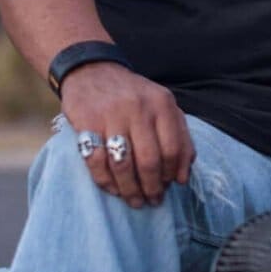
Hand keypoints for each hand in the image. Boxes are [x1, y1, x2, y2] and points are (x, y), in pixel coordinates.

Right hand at [61, 62, 195, 208]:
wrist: (93, 71)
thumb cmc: (134, 96)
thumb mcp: (163, 105)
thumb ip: (179, 136)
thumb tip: (184, 176)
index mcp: (162, 103)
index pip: (173, 148)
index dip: (173, 173)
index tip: (170, 187)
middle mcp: (139, 108)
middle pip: (149, 160)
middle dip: (152, 187)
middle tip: (152, 200)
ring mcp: (112, 115)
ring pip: (123, 164)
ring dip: (130, 189)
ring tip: (134, 200)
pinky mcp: (87, 123)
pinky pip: (96, 161)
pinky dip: (106, 181)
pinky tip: (113, 189)